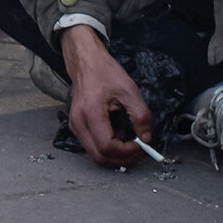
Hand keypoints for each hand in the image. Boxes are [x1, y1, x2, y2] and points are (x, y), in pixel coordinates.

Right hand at [62, 25, 153, 166]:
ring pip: (95, 155)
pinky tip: (119, 137)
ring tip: (131, 144)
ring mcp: (75, 126)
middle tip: (139, 151)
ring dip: (116, 156)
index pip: (108, 147)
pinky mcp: (77, 126)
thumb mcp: (129, 90)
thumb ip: (141, 115)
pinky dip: (108, 149)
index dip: (128, 151)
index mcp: (90, 113)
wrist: (85, 63)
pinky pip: (92, 147)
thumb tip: (146, 138)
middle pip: (100, 157)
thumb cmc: (105, 72)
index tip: (142, 144)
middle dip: (122, 158)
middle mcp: (78, 123)